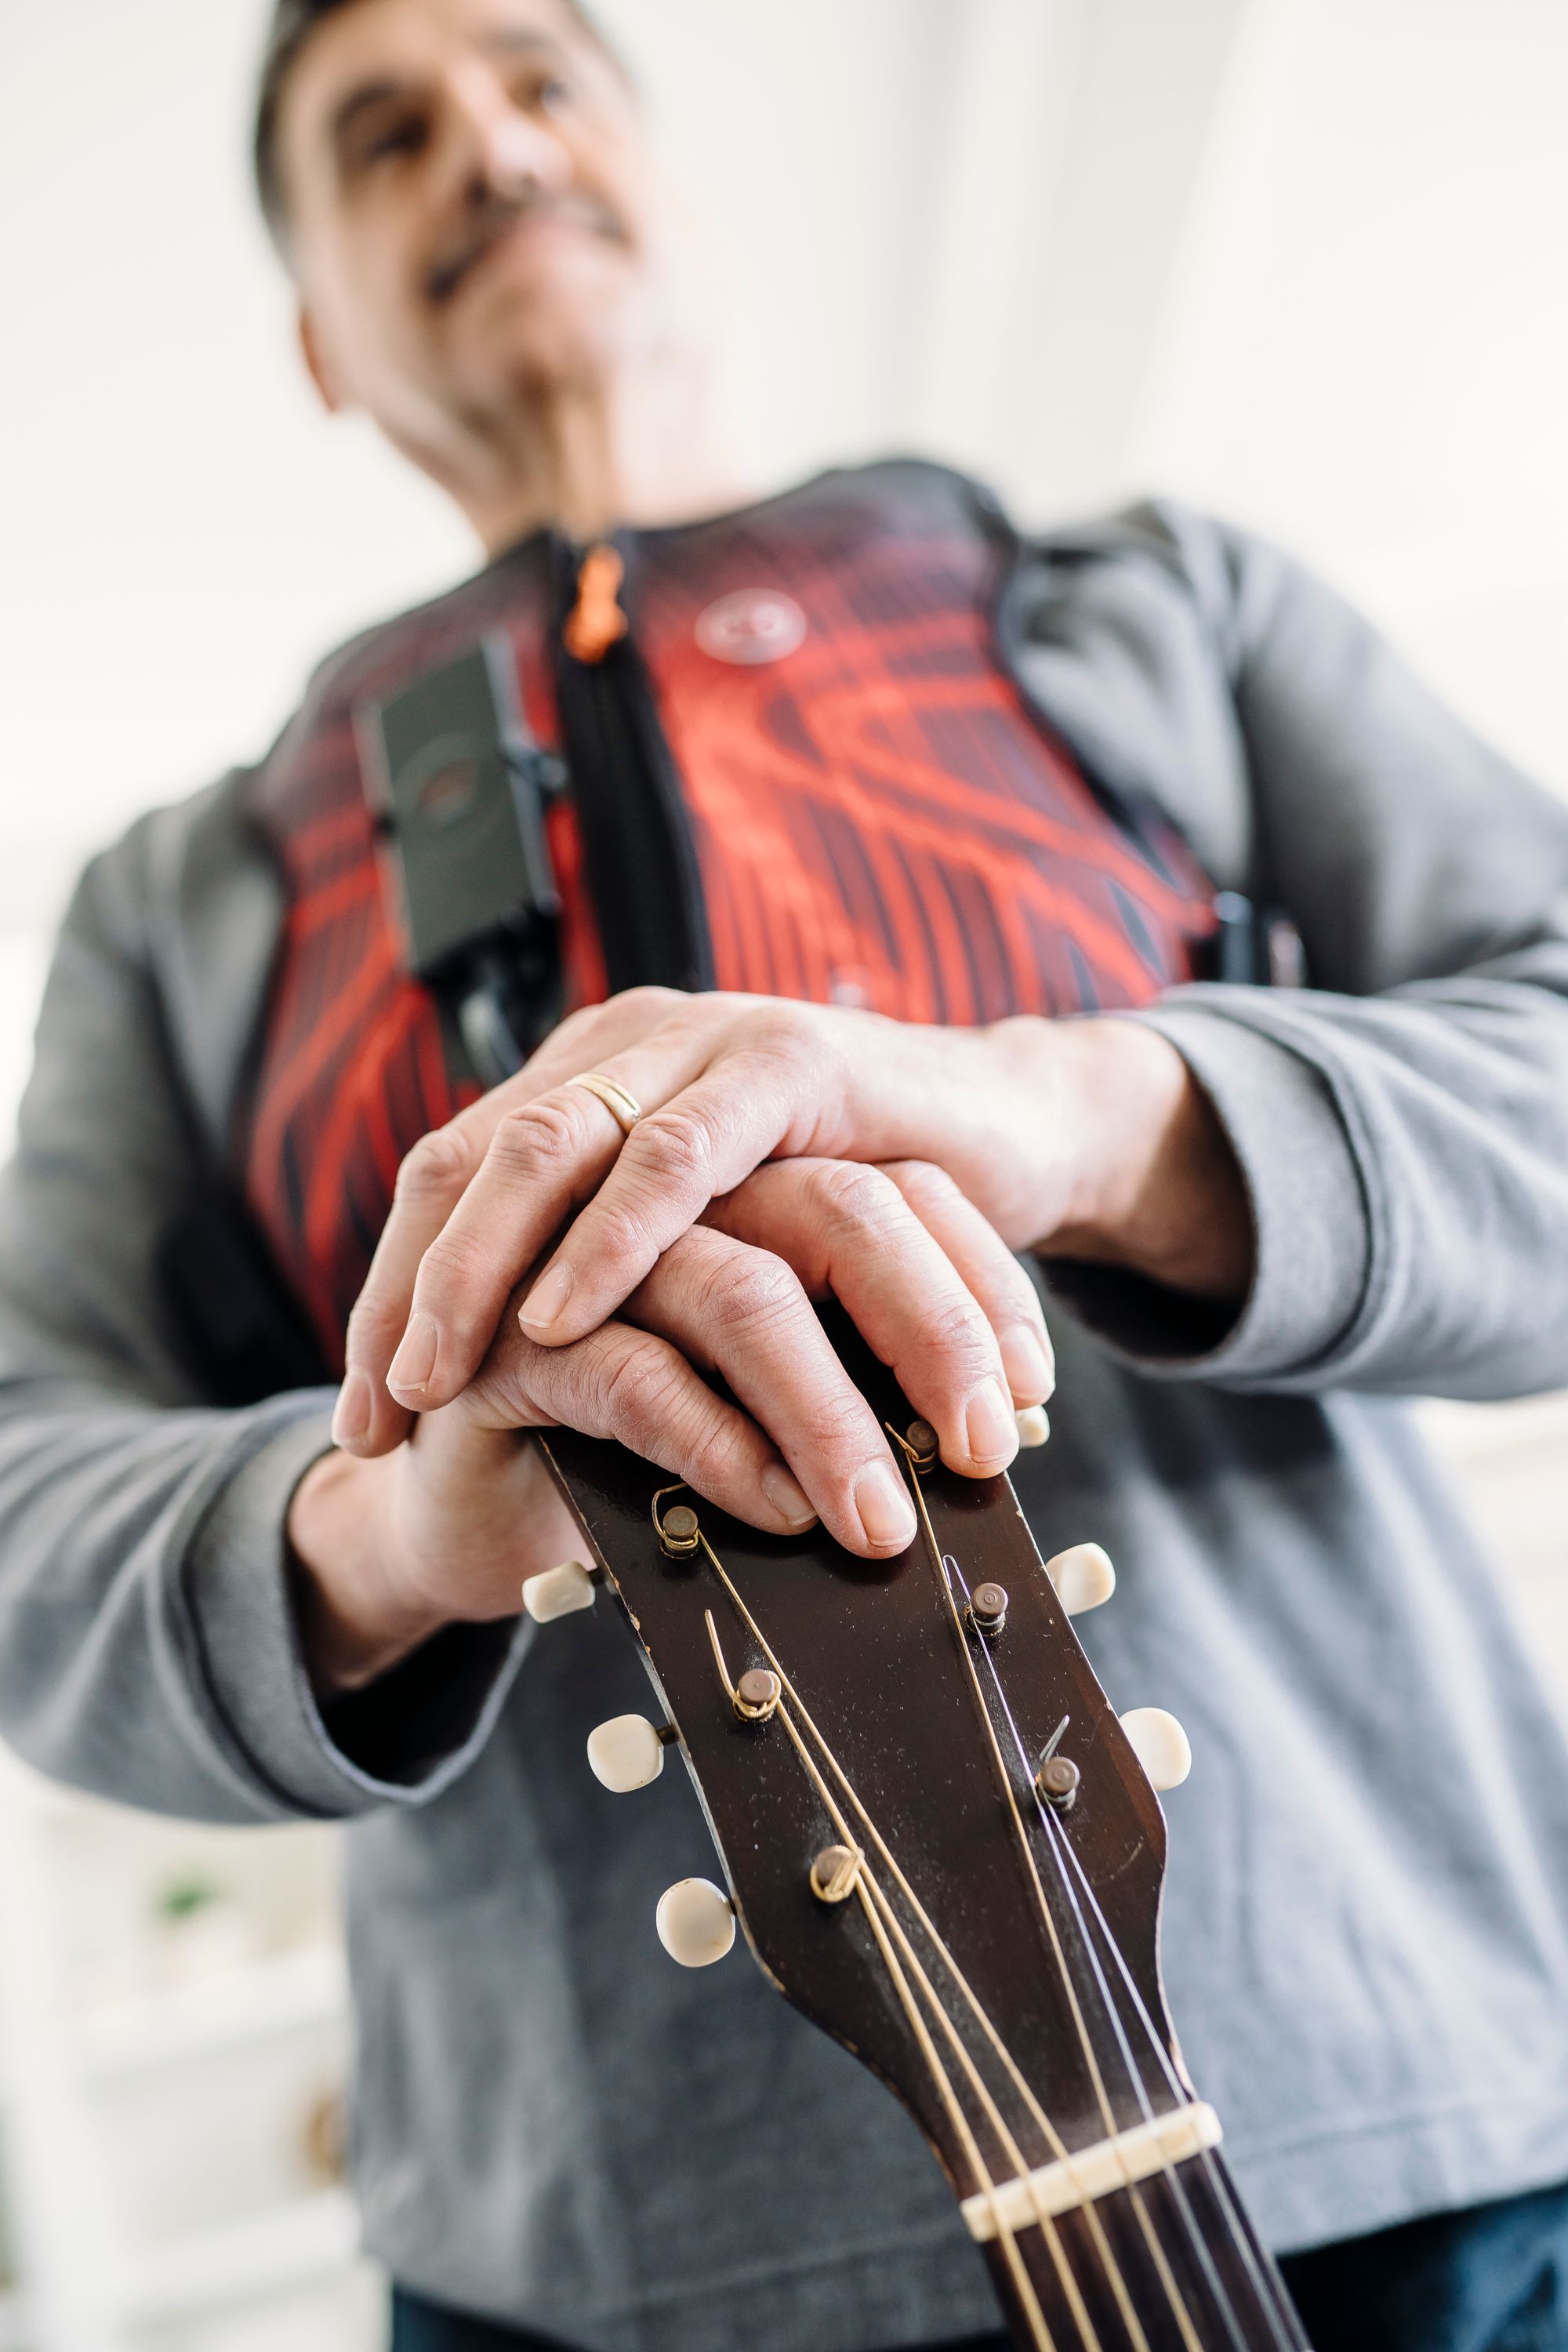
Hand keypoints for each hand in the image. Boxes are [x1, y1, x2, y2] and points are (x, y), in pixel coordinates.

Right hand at [291, 1156, 1055, 1693]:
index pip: (896, 1189)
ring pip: (737, 1288)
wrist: (466, 1519)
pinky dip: (716, 1442)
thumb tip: (1001, 1430)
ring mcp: (581, 1251)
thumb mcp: (767, 1410)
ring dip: (827, 1412)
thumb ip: (854, 1383)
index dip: (975, 1289)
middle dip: (927, 1333)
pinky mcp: (510, 1338)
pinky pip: (632, 1373)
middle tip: (990, 1453)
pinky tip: (771, 1506)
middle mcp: (670, 1190)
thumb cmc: (635, 1465)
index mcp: (744, 1177)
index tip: (1033, 1399)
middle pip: (834, 1211)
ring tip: (881, 1518)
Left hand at [332, 988, 1249, 1458]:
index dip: (394, 1298)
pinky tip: (561, 1314)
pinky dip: (611, 1238)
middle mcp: (624, 1048)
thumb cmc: (859, 1209)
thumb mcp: (718, 1244)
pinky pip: (674, 1152)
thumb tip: (525, 1407)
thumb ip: (632, 1285)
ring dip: (479, 1276)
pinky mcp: (781, 1062)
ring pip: (546, 1149)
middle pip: (469, 1162)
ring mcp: (698, 1041)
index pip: (448, 1179)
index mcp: (589, 1082)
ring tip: (438, 1385)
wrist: (1012, 1131)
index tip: (364, 1428)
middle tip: (379, 1421)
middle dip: (410, 1296)